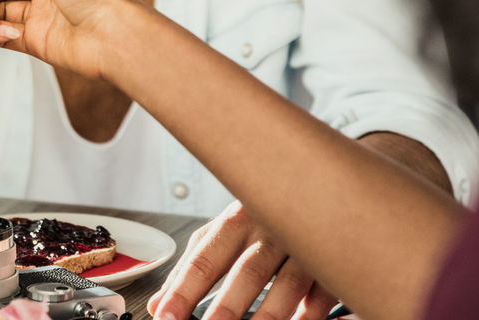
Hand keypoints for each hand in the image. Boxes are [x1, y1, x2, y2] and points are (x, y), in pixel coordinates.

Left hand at [149, 201, 337, 319]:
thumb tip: (159, 305)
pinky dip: (311, 313)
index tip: (166, 315)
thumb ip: (191, 270)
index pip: (204, 258)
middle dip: (228, 307)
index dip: (183, 290)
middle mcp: (269, 229)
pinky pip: (325, 290)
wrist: (310, 184)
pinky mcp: (332, 259)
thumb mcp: (220, 236)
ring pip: (289, 284)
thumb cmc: (257, 219)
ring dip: (270, 315)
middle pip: (248, 271)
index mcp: (235, 221)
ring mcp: (303, 243)